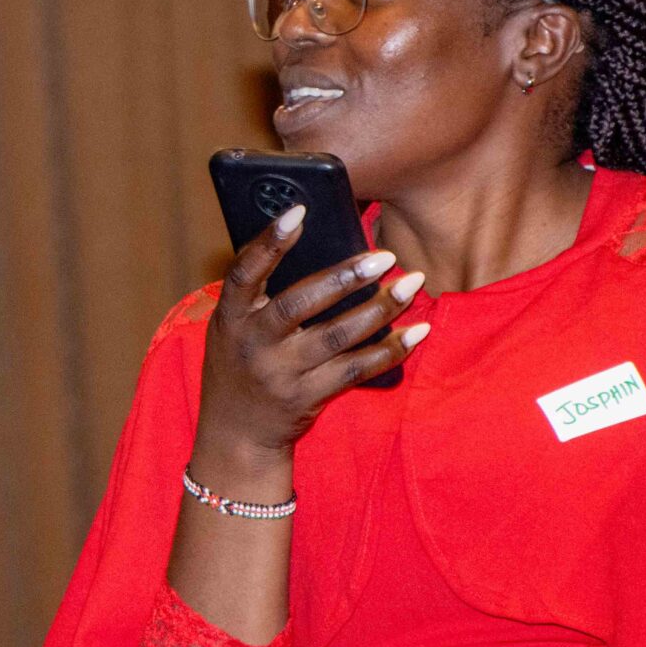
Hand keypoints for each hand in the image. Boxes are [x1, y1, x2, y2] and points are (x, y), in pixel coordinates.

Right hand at [194, 206, 426, 468]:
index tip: (299, 212)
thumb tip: (315, 241)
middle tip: (384, 257)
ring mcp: (281, 374)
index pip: (244, 273)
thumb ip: (260, 293)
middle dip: (343, 278)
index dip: (269, 242)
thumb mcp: (232, 326)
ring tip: (411, 283)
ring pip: (336, 337)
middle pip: (298, 305)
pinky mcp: (308, 398)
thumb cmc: (240, 364)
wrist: (235, 433)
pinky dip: (390, 349)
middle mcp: (252, 345)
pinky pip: (356, 370)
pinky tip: (416, 331)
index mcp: (229, 317)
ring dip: (378, 309)